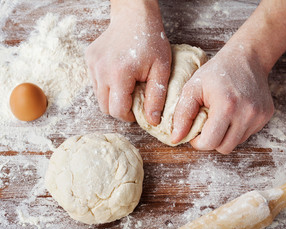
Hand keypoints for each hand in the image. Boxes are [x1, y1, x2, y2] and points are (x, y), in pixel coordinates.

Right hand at [85, 0, 170, 124]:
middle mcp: (101, 70)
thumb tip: (152, 121)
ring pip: (98, 96)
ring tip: (128, 86)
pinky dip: (107, 85)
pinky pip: (95, 83)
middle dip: (120, 109)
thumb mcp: (161, 69)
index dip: (129, 116)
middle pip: (105, 107)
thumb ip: (156, 97)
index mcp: (119, 74)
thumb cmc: (151, 41)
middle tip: (134, 100)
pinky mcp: (89, 59)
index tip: (139, 110)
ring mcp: (92, 64)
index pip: (117, 110)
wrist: (134, 16)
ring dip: (113, 98)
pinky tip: (119, 75)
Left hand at [171, 42, 273, 153]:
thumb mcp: (193, 87)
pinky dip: (236, 129)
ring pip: (235, 143)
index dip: (198, 142)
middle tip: (206, 125)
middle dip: (211, 141)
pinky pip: (246, 134)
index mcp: (227, 106)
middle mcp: (247, 113)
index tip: (194, 132)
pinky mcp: (266, 116)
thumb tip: (175, 138)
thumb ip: (182, 114)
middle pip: (224, 148)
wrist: (247, 57)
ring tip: (219, 117)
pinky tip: (233, 113)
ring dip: (224, 136)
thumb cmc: (216, 72)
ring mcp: (259, 116)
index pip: (210, 142)